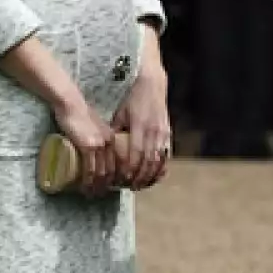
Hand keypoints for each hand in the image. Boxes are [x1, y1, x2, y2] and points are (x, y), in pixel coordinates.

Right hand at [52, 92, 116, 196]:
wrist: (71, 105)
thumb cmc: (80, 115)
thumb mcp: (96, 128)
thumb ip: (99, 137)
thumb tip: (95, 150)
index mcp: (114, 139)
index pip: (119, 163)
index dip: (116, 177)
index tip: (110, 186)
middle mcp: (110, 144)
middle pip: (112, 170)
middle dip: (107, 185)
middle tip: (100, 194)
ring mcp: (100, 145)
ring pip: (101, 172)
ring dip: (97, 186)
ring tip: (91, 194)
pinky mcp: (88, 146)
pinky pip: (90, 168)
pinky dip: (88, 180)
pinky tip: (85, 187)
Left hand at [112, 55, 170, 189]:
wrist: (151, 84)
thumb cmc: (131, 99)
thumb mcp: (119, 114)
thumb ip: (114, 132)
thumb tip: (103, 150)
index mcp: (139, 126)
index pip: (135, 154)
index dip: (129, 169)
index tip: (122, 180)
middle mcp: (153, 131)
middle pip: (148, 161)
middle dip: (139, 176)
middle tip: (130, 187)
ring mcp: (163, 132)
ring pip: (158, 160)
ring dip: (150, 175)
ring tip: (141, 185)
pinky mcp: (169, 133)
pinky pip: (166, 155)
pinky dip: (161, 168)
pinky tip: (155, 176)